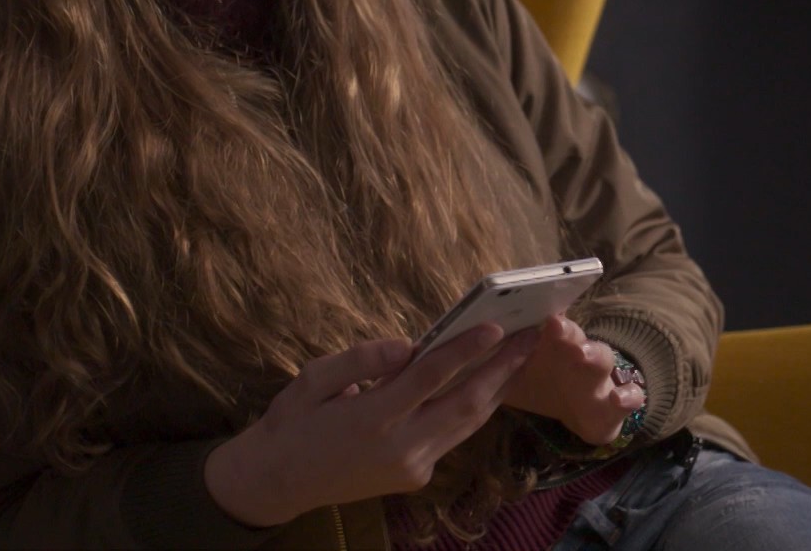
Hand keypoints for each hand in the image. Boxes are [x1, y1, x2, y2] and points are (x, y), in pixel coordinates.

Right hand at [205, 322, 541, 527]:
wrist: (278, 483)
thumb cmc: (293, 423)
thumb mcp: (311, 380)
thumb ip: (361, 359)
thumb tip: (408, 344)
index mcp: (371, 419)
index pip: (430, 378)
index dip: (465, 351)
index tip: (496, 327)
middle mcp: (400, 447)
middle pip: (465, 404)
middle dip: (502, 369)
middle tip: (532, 336)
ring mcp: (412, 467)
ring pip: (469, 425)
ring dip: (498, 388)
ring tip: (521, 354)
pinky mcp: (416, 477)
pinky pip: (453, 436)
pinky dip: (474, 407)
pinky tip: (487, 382)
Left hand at [498, 314, 645, 446]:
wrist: (583, 412)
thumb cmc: (544, 383)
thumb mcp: (516, 374)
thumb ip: (496, 359)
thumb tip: (457, 345)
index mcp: (552, 343)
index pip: (547, 324)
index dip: (536, 316)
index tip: (522, 307)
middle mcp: (579, 353)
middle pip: (575, 336)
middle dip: (565, 329)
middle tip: (554, 324)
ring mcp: (600, 377)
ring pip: (604, 360)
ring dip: (594, 354)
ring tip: (583, 354)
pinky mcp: (615, 404)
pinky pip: (630, 396)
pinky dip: (628, 396)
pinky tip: (621, 398)